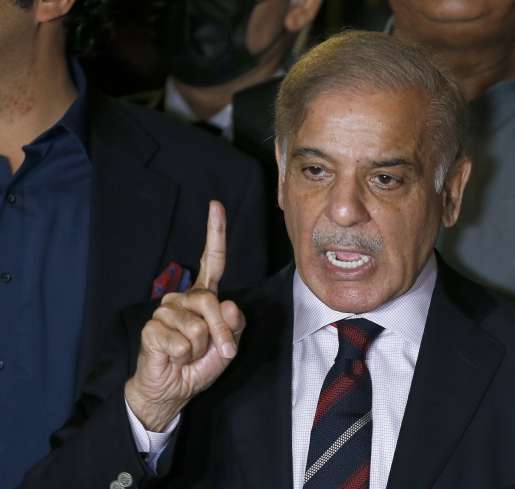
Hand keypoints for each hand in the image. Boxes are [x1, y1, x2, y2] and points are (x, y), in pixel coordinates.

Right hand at [125, 201, 245, 430]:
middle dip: (221, 332)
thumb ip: (234, 326)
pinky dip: (183, 356)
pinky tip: (174, 357)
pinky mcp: (151, 328)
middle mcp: (183, 298)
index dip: (214, 234)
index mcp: (203, 297)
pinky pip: (180, 341)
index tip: (216, 206)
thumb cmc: (199, 365)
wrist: (172, 390)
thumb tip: (231, 305)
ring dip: (201, 348)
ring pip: (196, 326)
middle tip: (221, 352)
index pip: (212, 261)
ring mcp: (165, 311)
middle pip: (209, 300)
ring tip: (190, 355)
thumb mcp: (227, 346)